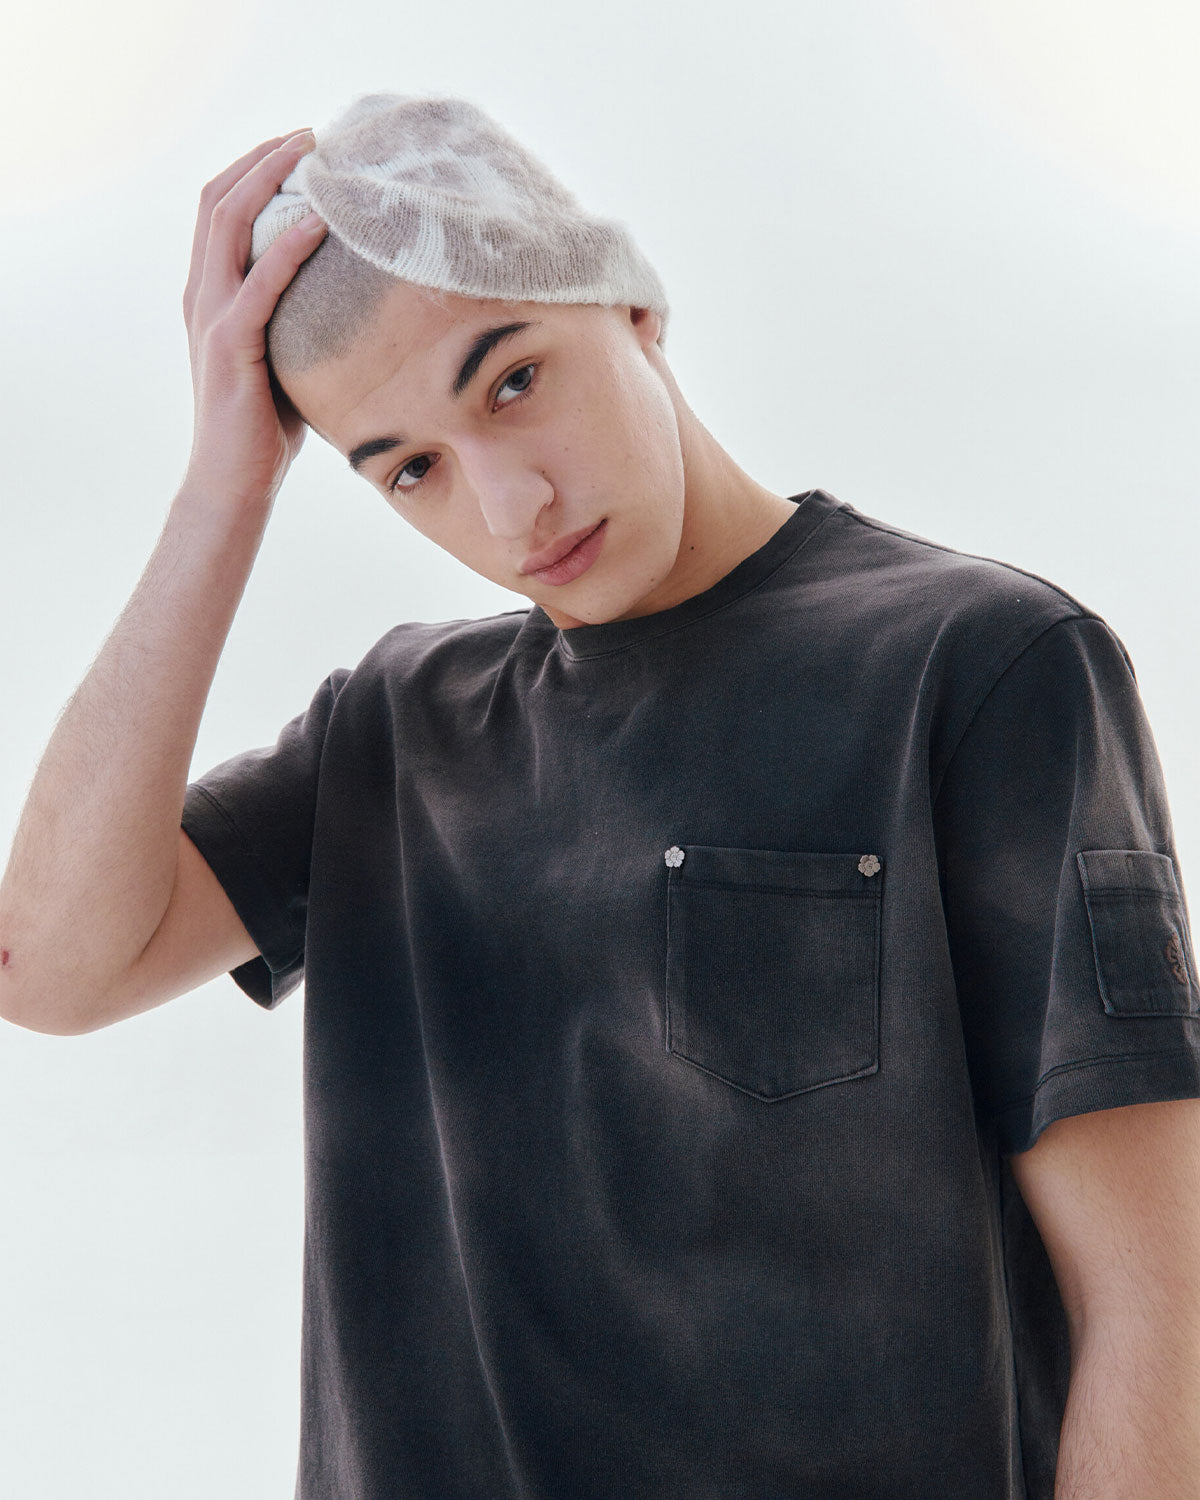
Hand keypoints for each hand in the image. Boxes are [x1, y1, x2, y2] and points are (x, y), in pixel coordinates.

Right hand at [180, 129, 327, 511]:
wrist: (234, 481)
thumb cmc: (267, 428)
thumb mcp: (288, 357)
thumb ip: (304, 321)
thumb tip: (360, 301)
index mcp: (210, 294)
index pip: (221, 210)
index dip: (254, 168)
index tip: (300, 147)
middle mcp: (201, 294)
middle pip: (219, 199)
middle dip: (262, 158)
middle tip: (311, 133)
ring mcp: (210, 316)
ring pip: (228, 224)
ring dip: (269, 180)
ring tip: (312, 155)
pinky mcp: (229, 343)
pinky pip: (260, 281)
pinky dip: (288, 246)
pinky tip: (319, 223)